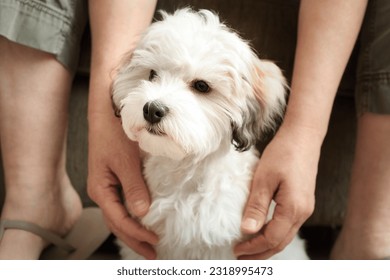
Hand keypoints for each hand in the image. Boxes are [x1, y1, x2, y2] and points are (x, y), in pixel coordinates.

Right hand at [87, 114, 157, 258]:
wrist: (106, 113)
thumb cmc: (114, 134)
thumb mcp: (125, 161)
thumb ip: (134, 188)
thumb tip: (142, 213)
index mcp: (101, 189)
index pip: (119, 219)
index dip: (136, 233)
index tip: (154, 240)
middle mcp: (102, 191)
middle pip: (117, 223)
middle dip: (134, 239)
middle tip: (152, 253)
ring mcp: (107, 186)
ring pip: (119, 216)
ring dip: (133, 231)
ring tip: (147, 244)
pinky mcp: (114, 180)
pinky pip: (121, 205)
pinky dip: (132, 218)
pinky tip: (141, 222)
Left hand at [235, 124, 319, 258]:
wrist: (303, 137)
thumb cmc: (283, 153)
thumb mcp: (264, 179)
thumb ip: (256, 206)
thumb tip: (247, 231)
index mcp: (293, 208)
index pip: (271, 238)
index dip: (253, 247)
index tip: (236, 249)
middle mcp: (303, 212)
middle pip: (281, 242)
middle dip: (260, 253)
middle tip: (241, 258)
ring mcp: (305, 208)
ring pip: (285, 235)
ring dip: (267, 245)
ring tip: (250, 249)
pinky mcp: (302, 202)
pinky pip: (287, 225)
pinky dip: (274, 234)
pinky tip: (263, 231)